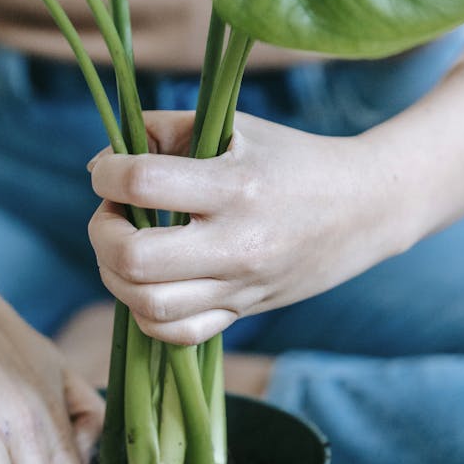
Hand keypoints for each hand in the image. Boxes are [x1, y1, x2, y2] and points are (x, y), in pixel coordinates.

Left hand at [89, 110, 404, 345]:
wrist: (364, 211)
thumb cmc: (292, 161)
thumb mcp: (236, 129)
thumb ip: (166, 130)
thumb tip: (99, 164)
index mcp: (234, 188)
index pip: (143, 183)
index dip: (106, 174)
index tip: (108, 171)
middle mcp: (236, 244)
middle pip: (135, 258)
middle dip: (103, 233)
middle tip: (112, 215)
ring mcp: (239, 287)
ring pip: (149, 305)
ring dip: (117, 277)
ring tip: (126, 249)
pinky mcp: (242, 313)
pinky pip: (177, 335)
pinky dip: (146, 314)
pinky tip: (149, 285)